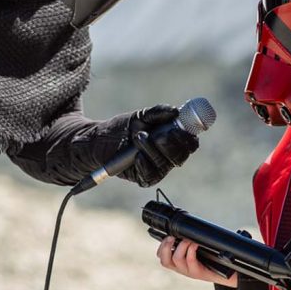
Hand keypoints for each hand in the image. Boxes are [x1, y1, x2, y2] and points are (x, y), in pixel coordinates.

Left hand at [76, 104, 198, 187]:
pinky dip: (145, 163)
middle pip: (181, 155)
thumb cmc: (124, 128)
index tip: (178, 128)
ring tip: (138, 137)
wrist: (100, 140)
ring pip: (165, 163)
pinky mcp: (144, 178)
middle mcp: (169, 156)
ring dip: (152, 149)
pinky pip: (151, 175)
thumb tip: (175, 111)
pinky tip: (137, 156)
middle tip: (158, 134)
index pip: (190, 143)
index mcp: (174, 140)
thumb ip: (158, 113)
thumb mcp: (141, 116)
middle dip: (171, 143)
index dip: (188, 137)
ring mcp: (157, 168)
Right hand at [157, 236, 236, 287]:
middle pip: (164, 261)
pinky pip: (190, 261)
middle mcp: (181, 269)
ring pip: (177, 259)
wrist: (225, 274)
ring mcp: (189, 272)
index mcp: (178, 263)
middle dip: (166, 246)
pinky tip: (196, 244)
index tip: (166, 236)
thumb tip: (185, 227)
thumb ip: (188, 242)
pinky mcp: (198, 273)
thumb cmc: (210, 259)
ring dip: (181, 246)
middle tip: (171, 237)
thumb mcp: (196, 251)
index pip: (162, 257)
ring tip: (187, 240)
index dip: (161, 247)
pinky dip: (191, 250)